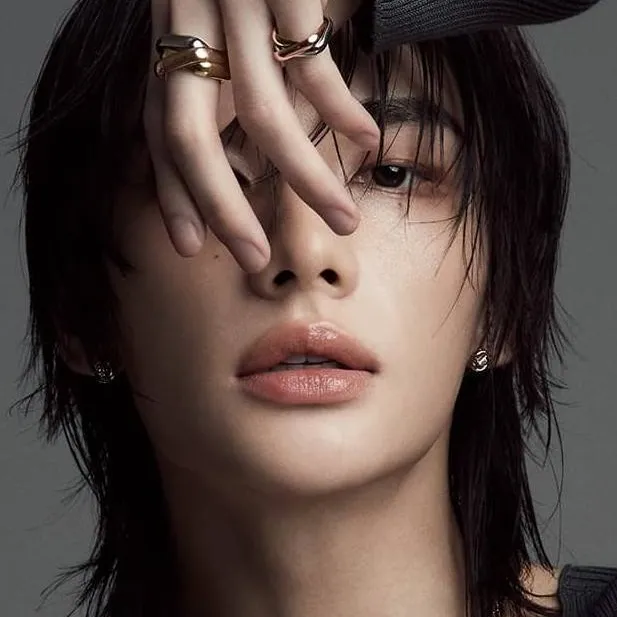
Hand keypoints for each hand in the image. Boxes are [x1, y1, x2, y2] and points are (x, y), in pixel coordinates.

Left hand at [145, 0, 379, 272]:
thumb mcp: (222, 27)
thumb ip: (224, 84)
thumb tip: (243, 155)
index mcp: (171, 39)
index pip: (158, 131)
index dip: (172, 193)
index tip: (191, 245)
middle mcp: (190, 25)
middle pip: (189, 134)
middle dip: (221, 207)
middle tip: (254, 258)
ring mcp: (234, 6)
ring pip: (263, 113)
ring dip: (306, 178)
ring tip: (343, 220)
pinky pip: (312, 64)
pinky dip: (342, 110)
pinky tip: (367, 142)